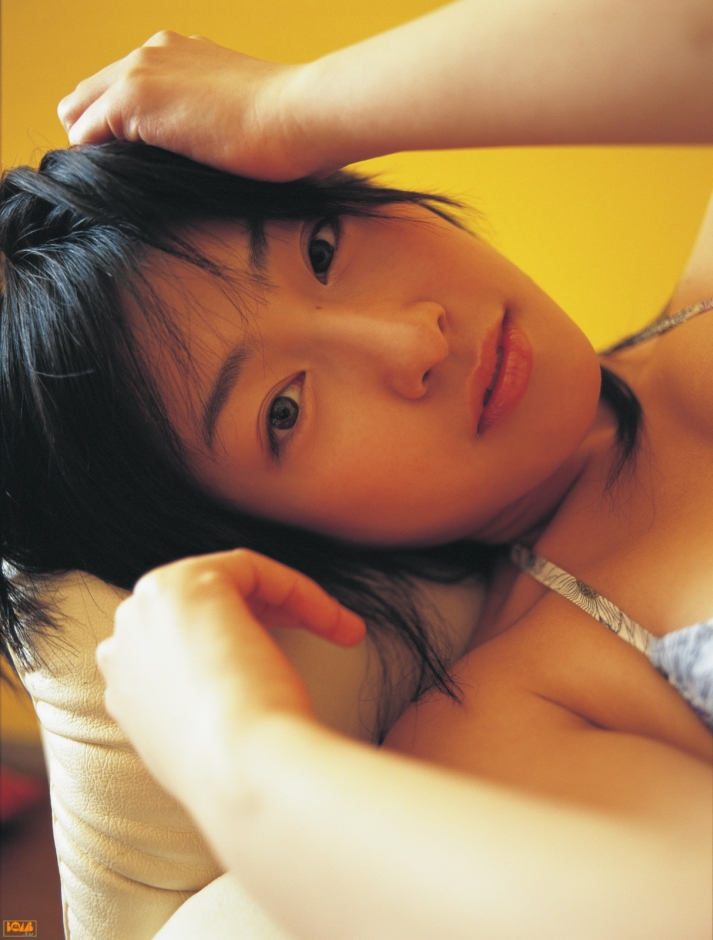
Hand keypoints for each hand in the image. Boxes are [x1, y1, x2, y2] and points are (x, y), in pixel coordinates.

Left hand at [58, 31, 316, 180]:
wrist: (300, 114)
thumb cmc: (289, 128)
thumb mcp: (241, 115)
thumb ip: (211, 122)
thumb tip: (205, 158)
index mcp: (181, 54)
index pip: (124, 86)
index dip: (121, 125)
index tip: (139, 159)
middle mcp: (153, 52)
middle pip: (90, 94)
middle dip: (97, 134)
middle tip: (126, 174)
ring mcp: (140, 72)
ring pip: (79, 112)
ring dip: (95, 147)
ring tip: (125, 180)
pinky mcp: (132, 100)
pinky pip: (85, 134)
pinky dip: (95, 160)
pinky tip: (124, 181)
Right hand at [96, 549, 364, 800]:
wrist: (239, 772)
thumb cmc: (238, 771)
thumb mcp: (208, 738)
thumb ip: (203, 704)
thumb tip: (240, 693)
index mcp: (125, 684)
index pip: (190, 641)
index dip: (244, 644)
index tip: (290, 665)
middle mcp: (125, 640)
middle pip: (207, 607)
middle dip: (269, 616)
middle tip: (325, 636)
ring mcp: (149, 608)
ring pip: (232, 584)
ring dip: (290, 603)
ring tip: (341, 631)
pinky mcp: (187, 582)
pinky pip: (253, 569)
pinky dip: (298, 591)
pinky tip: (336, 623)